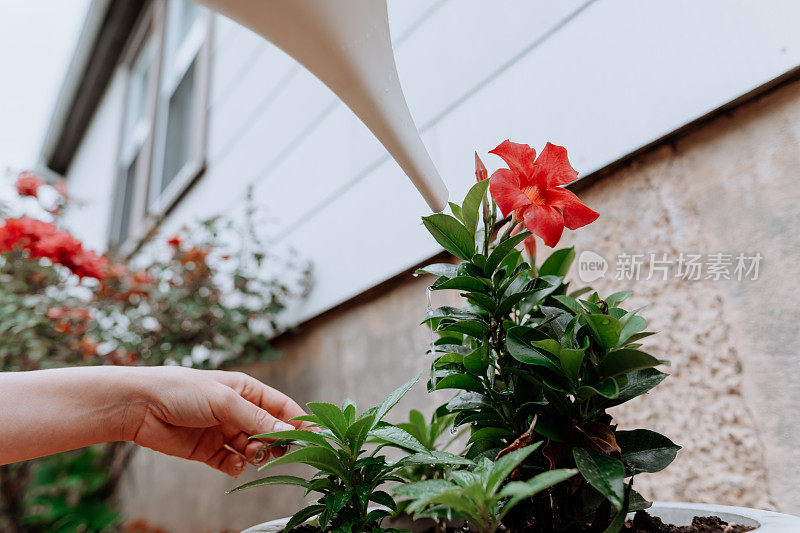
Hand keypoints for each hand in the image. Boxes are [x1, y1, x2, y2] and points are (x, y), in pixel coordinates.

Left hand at [123, 366, 304, 476]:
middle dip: (277, 443)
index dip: (298, 422)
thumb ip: (258, 419)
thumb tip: (289, 433)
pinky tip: (233, 464)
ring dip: (257, 455)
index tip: (313, 439)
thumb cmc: (181, 390)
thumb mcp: (225, 401)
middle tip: (275, 451)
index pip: (282, 407)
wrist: (139, 406)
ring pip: (254, 449)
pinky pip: (232, 463)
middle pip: (271, 431)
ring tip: (250, 455)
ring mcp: (224, 431)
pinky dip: (237, 467)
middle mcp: (238, 411)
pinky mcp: (208, 451)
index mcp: (247, 391)